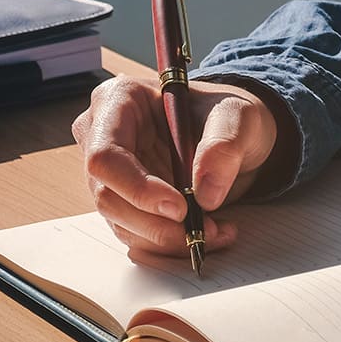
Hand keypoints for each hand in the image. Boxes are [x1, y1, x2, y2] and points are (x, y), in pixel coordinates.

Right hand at [71, 75, 277, 257]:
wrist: (233, 135)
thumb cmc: (226, 114)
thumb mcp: (237, 116)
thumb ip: (224, 146)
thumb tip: (205, 193)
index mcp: (119, 100)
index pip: (106, 155)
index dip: (137, 187)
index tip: (178, 208)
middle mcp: (102, 135)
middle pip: (108, 194)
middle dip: (155, 222)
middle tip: (202, 229)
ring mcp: (110, 171)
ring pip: (121, 220)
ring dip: (167, 237)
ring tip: (215, 231)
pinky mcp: (123, 199)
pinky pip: (136, 231)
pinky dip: (170, 241)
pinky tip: (207, 232)